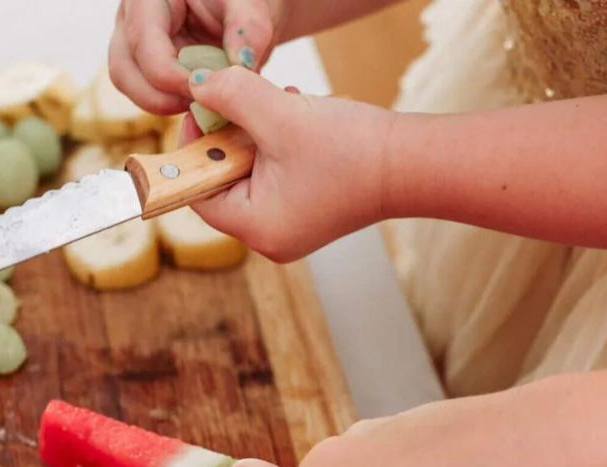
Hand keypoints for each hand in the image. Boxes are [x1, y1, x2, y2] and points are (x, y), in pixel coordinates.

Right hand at [108, 0, 287, 114]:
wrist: (239, 10)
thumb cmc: (240, 0)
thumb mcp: (250, 5)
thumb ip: (249, 30)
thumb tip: (242, 64)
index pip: (144, 46)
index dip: (173, 79)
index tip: (208, 93)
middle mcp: (130, 18)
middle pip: (124, 71)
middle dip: (162, 98)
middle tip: (202, 104)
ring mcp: (131, 44)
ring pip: (129, 88)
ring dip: (164, 105)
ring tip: (202, 102)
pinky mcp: (142, 67)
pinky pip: (146, 94)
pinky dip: (171, 104)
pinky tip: (199, 100)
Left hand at [186, 68, 393, 260]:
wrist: (412, 164)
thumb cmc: (353, 150)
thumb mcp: (284, 116)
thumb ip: (234, 97)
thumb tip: (196, 87)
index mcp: (258, 229)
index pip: (199, 194)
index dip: (195, 150)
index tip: (202, 111)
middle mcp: (269, 238)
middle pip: (224, 183)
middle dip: (233, 138)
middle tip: (245, 102)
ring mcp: (289, 228)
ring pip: (250, 174)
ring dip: (258, 135)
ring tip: (282, 108)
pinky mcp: (305, 212)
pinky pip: (274, 177)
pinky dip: (277, 145)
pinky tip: (297, 120)